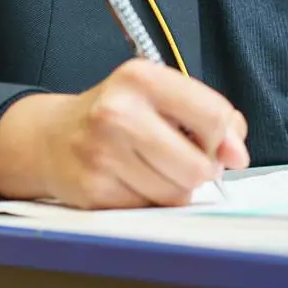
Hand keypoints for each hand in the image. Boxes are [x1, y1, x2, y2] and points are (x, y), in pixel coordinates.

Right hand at [0, 58, 248, 208]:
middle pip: (198, 165)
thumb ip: (209, 115)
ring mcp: (103, 154)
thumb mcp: (161, 95)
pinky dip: (149, 201)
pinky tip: (132, 181)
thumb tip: (236, 153)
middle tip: (184, 160)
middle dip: (201, 170)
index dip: (226, 139)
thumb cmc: (117, 114)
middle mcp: (119, 112)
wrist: (50, 137)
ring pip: (176, 193)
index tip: (223, 148)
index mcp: (142, 78)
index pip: (212, 115)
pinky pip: (149, 209)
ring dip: (175, 188)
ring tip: (154, 169)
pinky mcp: (93, 190)